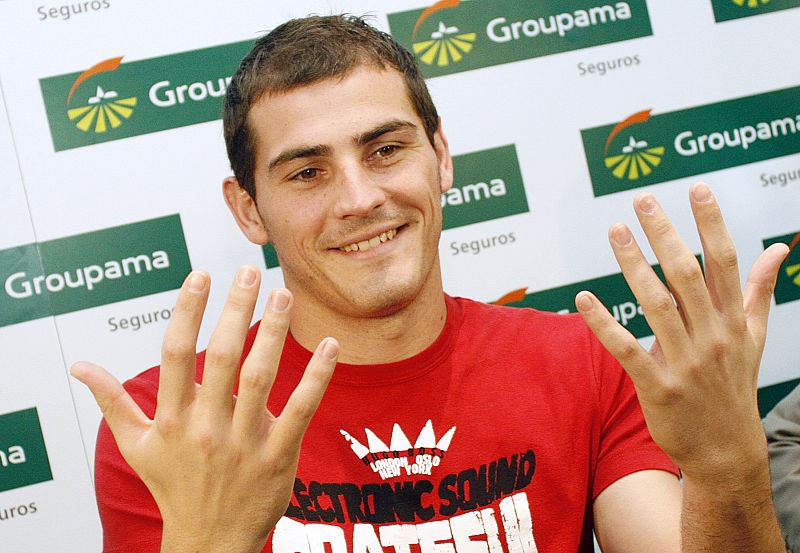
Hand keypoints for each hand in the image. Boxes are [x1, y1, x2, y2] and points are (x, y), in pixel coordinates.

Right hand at [71, 267, 337, 552]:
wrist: (208, 541)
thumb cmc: (174, 486)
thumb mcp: (136, 447)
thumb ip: (112, 403)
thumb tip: (81, 367)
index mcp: (171, 418)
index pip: (175, 354)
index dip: (187, 311)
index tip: (200, 276)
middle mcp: (205, 427)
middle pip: (221, 357)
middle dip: (235, 310)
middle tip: (249, 270)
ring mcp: (243, 442)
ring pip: (260, 378)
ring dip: (274, 333)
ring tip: (284, 294)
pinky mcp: (277, 456)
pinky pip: (300, 410)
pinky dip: (317, 377)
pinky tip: (331, 345)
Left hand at [575, 183, 788, 478]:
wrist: (725, 451)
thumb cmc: (734, 385)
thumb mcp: (754, 337)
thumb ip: (759, 290)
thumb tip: (780, 249)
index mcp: (733, 321)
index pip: (724, 262)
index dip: (711, 224)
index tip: (697, 189)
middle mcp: (712, 337)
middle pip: (686, 275)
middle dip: (665, 234)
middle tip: (643, 200)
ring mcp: (685, 362)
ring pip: (656, 304)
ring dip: (633, 266)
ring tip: (615, 231)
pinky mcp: (658, 386)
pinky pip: (627, 349)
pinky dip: (604, 324)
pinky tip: (583, 299)